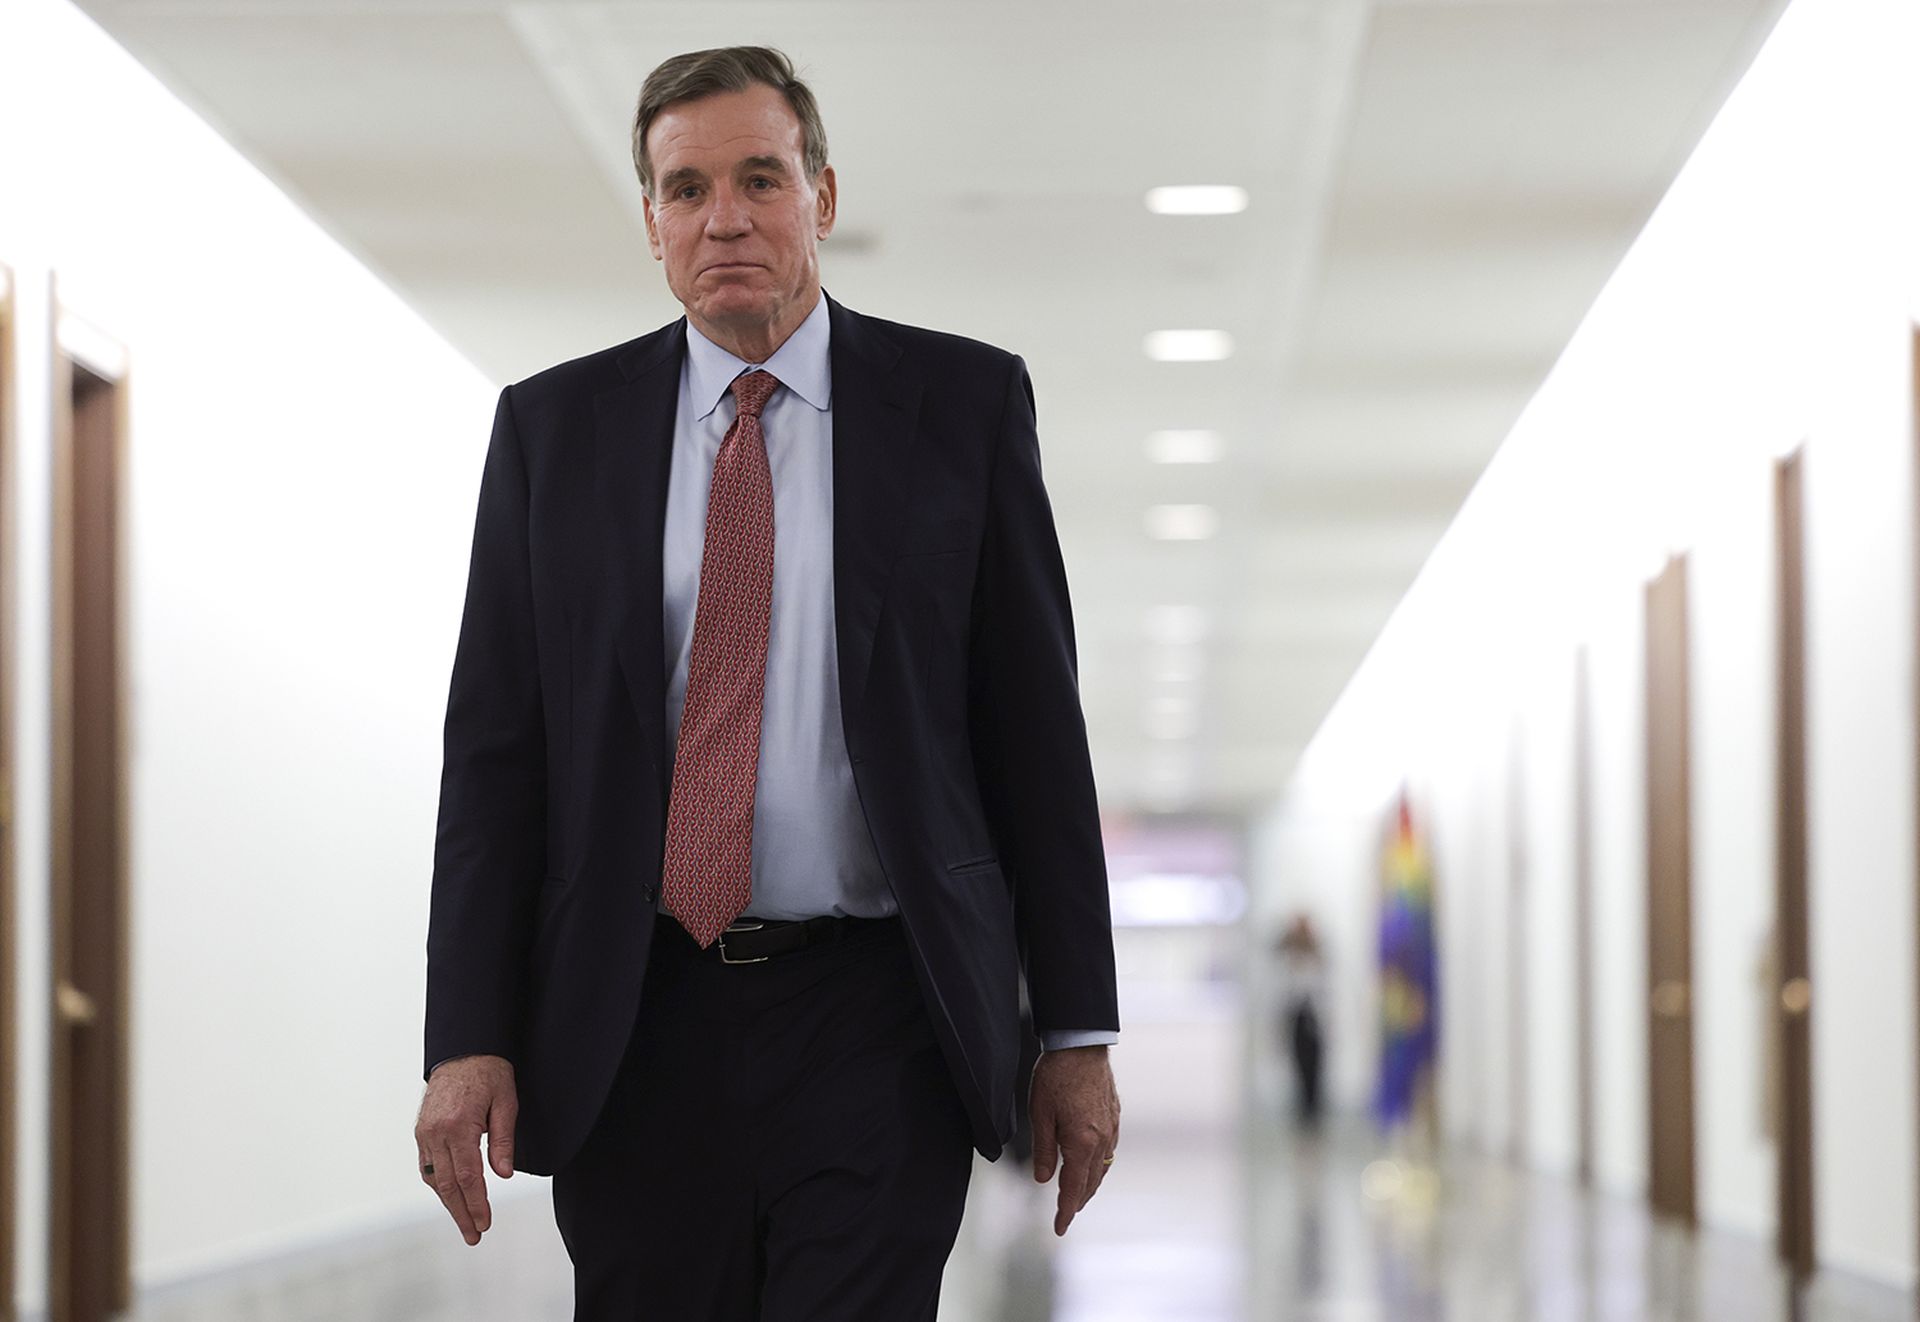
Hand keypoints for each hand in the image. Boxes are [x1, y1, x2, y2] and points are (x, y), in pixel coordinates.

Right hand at [415, 1054, 517, 1244]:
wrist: (464, 1049)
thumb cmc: (489, 1073)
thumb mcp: (507, 1102)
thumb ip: (504, 1140)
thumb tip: (503, 1176)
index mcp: (459, 1125)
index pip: (468, 1176)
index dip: (477, 1203)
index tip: (484, 1223)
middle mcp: (436, 1132)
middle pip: (448, 1184)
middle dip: (462, 1213)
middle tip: (474, 1236)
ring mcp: (425, 1132)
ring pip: (434, 1179)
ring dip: (448, 1203)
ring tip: (464, 1223)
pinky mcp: (421, 1131)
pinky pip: (427, 1165)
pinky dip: (437, 1184)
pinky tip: (450, 1196)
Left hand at [1028, 1044, 1120, 1235]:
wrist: (1082, 1044)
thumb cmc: (1056, 1075)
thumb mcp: (1039, 1114)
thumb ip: (1043, 1150)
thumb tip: (1043, 1179)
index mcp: (1081, 1142)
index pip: (1073, 1188)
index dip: (1065, 1210)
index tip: (1059, 1227)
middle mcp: (1101, 1140)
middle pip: (1090, 1182)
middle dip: (1077, 1202)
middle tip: (1065, 1216)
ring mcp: (1111, 1128)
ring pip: (1102, 1169)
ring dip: (1090, 1186)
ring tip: (1077, 1196)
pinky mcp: (1115, 1117)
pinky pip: (1109, 1151)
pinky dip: (1099, 1166)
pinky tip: (1092, 1165)